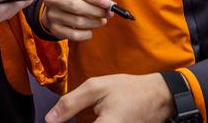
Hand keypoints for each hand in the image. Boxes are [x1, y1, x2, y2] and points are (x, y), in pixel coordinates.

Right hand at [41, 0, 112, 40]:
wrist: (53, 10)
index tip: (108, 3)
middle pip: (76, 6)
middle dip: (96, 11)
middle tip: (109, 13)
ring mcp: (51, 15)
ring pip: (77, 21)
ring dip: (95, 23)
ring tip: (102, 21)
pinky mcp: (54, 29)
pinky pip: (74, 35)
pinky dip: (87, 34)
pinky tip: (90, 29)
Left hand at [45, 73, 174, 122]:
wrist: (158, 98)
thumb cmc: (127, 90)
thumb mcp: (96, 88)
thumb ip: (71, 103)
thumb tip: (49, 119)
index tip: (53, 122)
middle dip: (75, 122)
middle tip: (69, 115)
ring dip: (84, 122)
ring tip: (85, 114)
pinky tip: (92, 118)